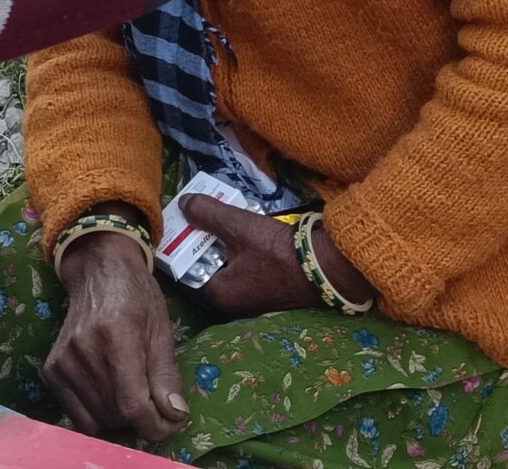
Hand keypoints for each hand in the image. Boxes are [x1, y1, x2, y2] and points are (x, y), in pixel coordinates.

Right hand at [48, 232, 187, 440]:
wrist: (98, 273)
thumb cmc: (136, 297)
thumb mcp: (162, 330)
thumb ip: (167, 376)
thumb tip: (175, 416)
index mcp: (116, 336)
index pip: (133, 405)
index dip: (157, 426)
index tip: (172, 422)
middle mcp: (83, 351)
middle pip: (117, 416)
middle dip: (143, 419)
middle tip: (155, 402)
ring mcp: (63, 363)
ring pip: (98, 422)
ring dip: (121, 419)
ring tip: (132, 393)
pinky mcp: (52, 371)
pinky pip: (77, 416)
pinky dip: (98, 415)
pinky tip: (110, 394)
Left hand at [179, 197, 318, 315]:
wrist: (327, 269)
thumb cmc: (278, 253)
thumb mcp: (239, 227)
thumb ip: (208, 214)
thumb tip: (182, 204)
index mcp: (219, 295)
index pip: (187, 272)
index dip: (181, 247)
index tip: (180, 225)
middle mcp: (233, 304)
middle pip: (208, 268)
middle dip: (204, 243)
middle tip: (200, 217)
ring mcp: (253, 299)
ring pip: (227, 267)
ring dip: (224, 246)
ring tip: (222, 220)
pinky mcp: (270, 291)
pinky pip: (245, 269)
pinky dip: (241, 252)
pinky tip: (247, 233)